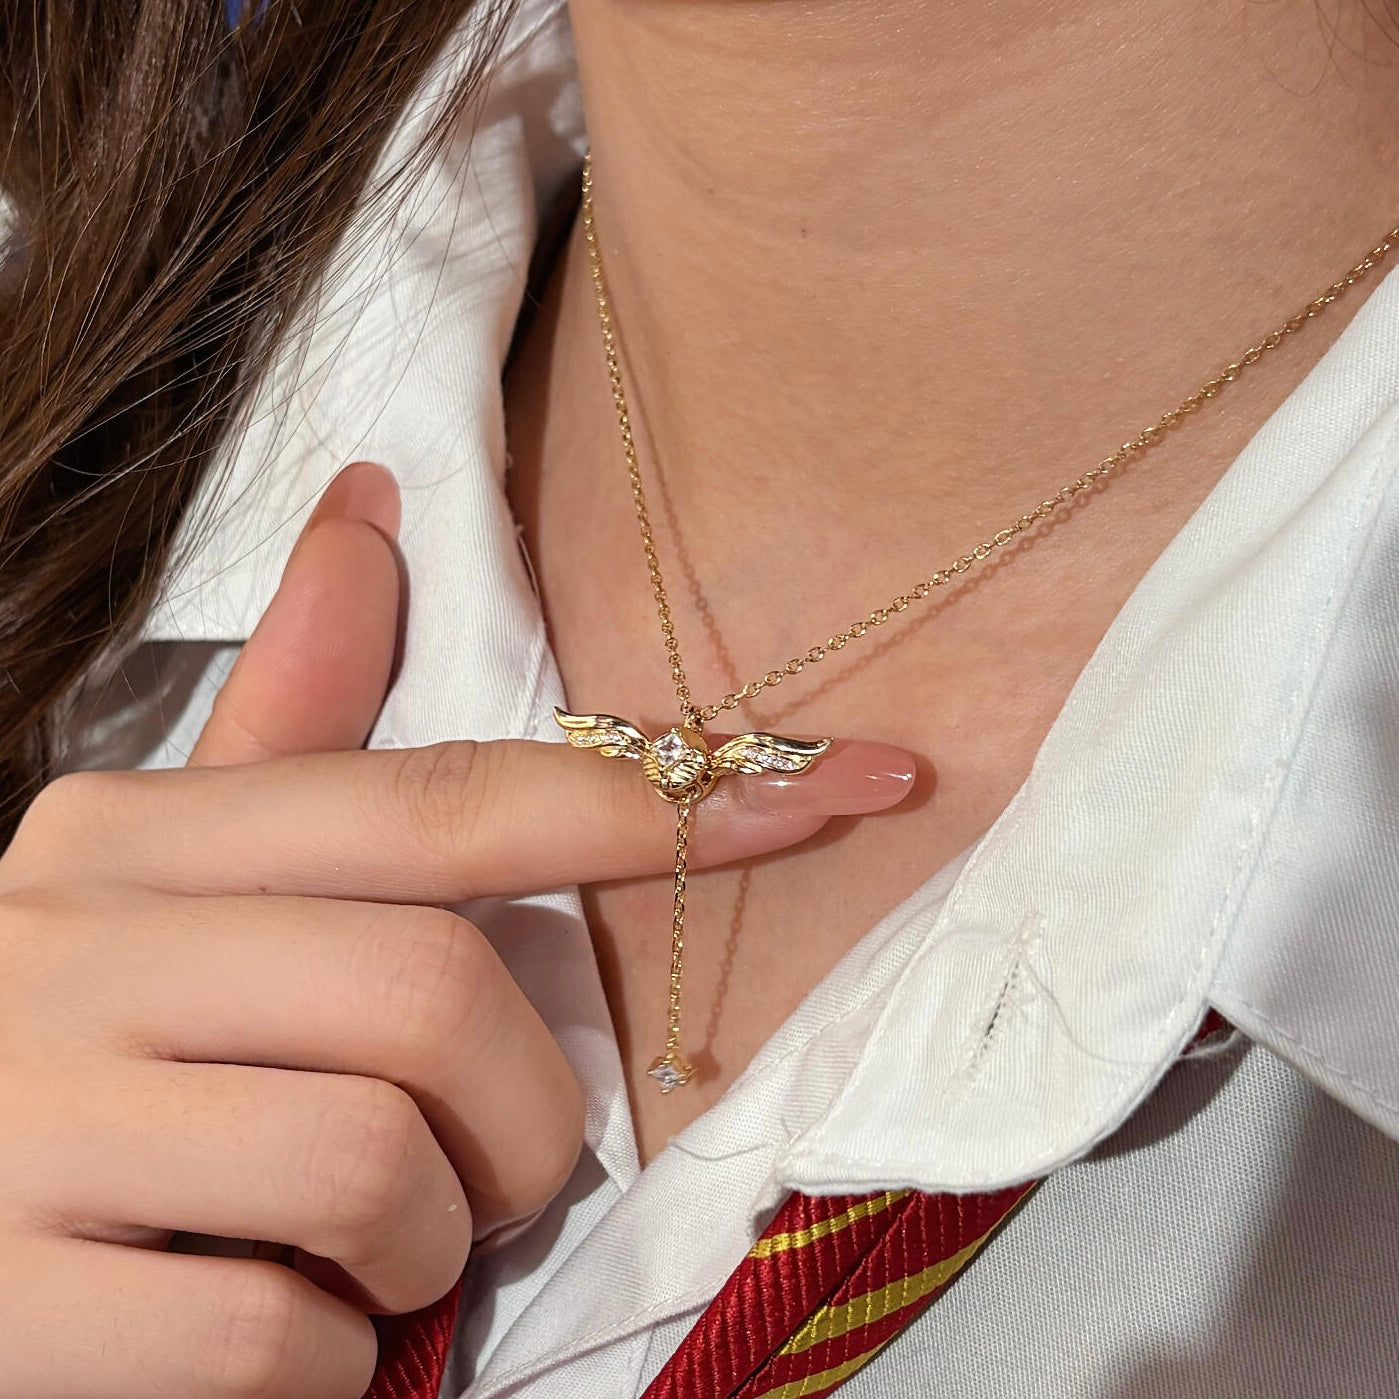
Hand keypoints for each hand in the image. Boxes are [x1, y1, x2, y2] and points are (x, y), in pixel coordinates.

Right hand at [0, 464, 913, 1398]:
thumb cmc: (72, 1052)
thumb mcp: (166, 881)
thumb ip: (288, 721)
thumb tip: (371, 507)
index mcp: (137, 839)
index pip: (441, 801)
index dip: (653, 804)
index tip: (827, 792)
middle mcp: (82, 951)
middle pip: (440, 994)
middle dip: (527, 1113)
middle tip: (493, 1165)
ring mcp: (34, 1126)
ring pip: (384, 1165)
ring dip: (429, 1240)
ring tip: (364, 1248)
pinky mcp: (17, 1312)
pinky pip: (289, 1343)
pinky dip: (331, 1361)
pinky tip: (271, 1329)